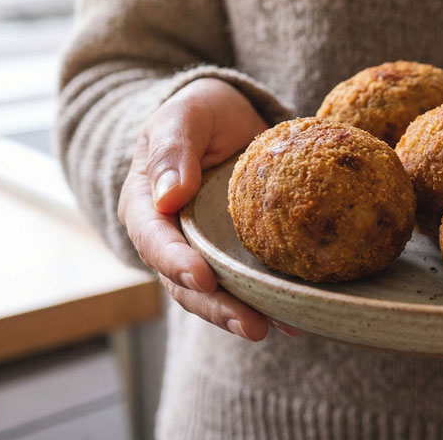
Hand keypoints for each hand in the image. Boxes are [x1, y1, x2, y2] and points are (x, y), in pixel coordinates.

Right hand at [117, 77, 296, 339]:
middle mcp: (171, 239)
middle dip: (216, 307)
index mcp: (145, 205)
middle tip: (250, 324)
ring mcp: (203, 251)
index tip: (202, 277)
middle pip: (185, 284)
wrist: (230, 116)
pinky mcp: (235, 255)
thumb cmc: (199, 112)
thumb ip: (175, 149)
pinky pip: (247, 284)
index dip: (175, 262)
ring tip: (273, 329)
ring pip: (216, 294)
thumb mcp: (184, 116)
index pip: (154, 241)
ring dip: (241, 314)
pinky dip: (268, 303)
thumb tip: (168, 197)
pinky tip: (297, 319)